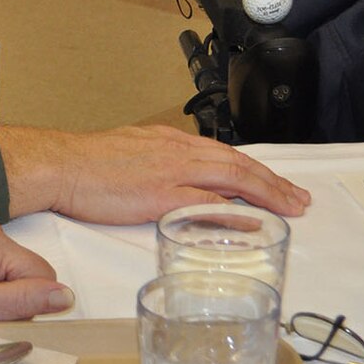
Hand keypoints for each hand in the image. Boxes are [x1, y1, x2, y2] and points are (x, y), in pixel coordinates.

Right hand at [0, 123, 311, 222]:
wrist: (62, 164)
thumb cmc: (87, 164)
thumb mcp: (133, 152)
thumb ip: (159, 164)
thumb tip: (175, 181)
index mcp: (172, 142)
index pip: (225, 154)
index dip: (255, 170)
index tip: (275, 184)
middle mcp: (179, 152)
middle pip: (239, 164)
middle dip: (274, 182)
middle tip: (300, 199)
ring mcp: (173, 172)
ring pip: (234, 178)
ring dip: (267, 194)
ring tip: (291, 209)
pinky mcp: (163, 195)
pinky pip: (209, 203)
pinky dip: (235, 212)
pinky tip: (253, 222)